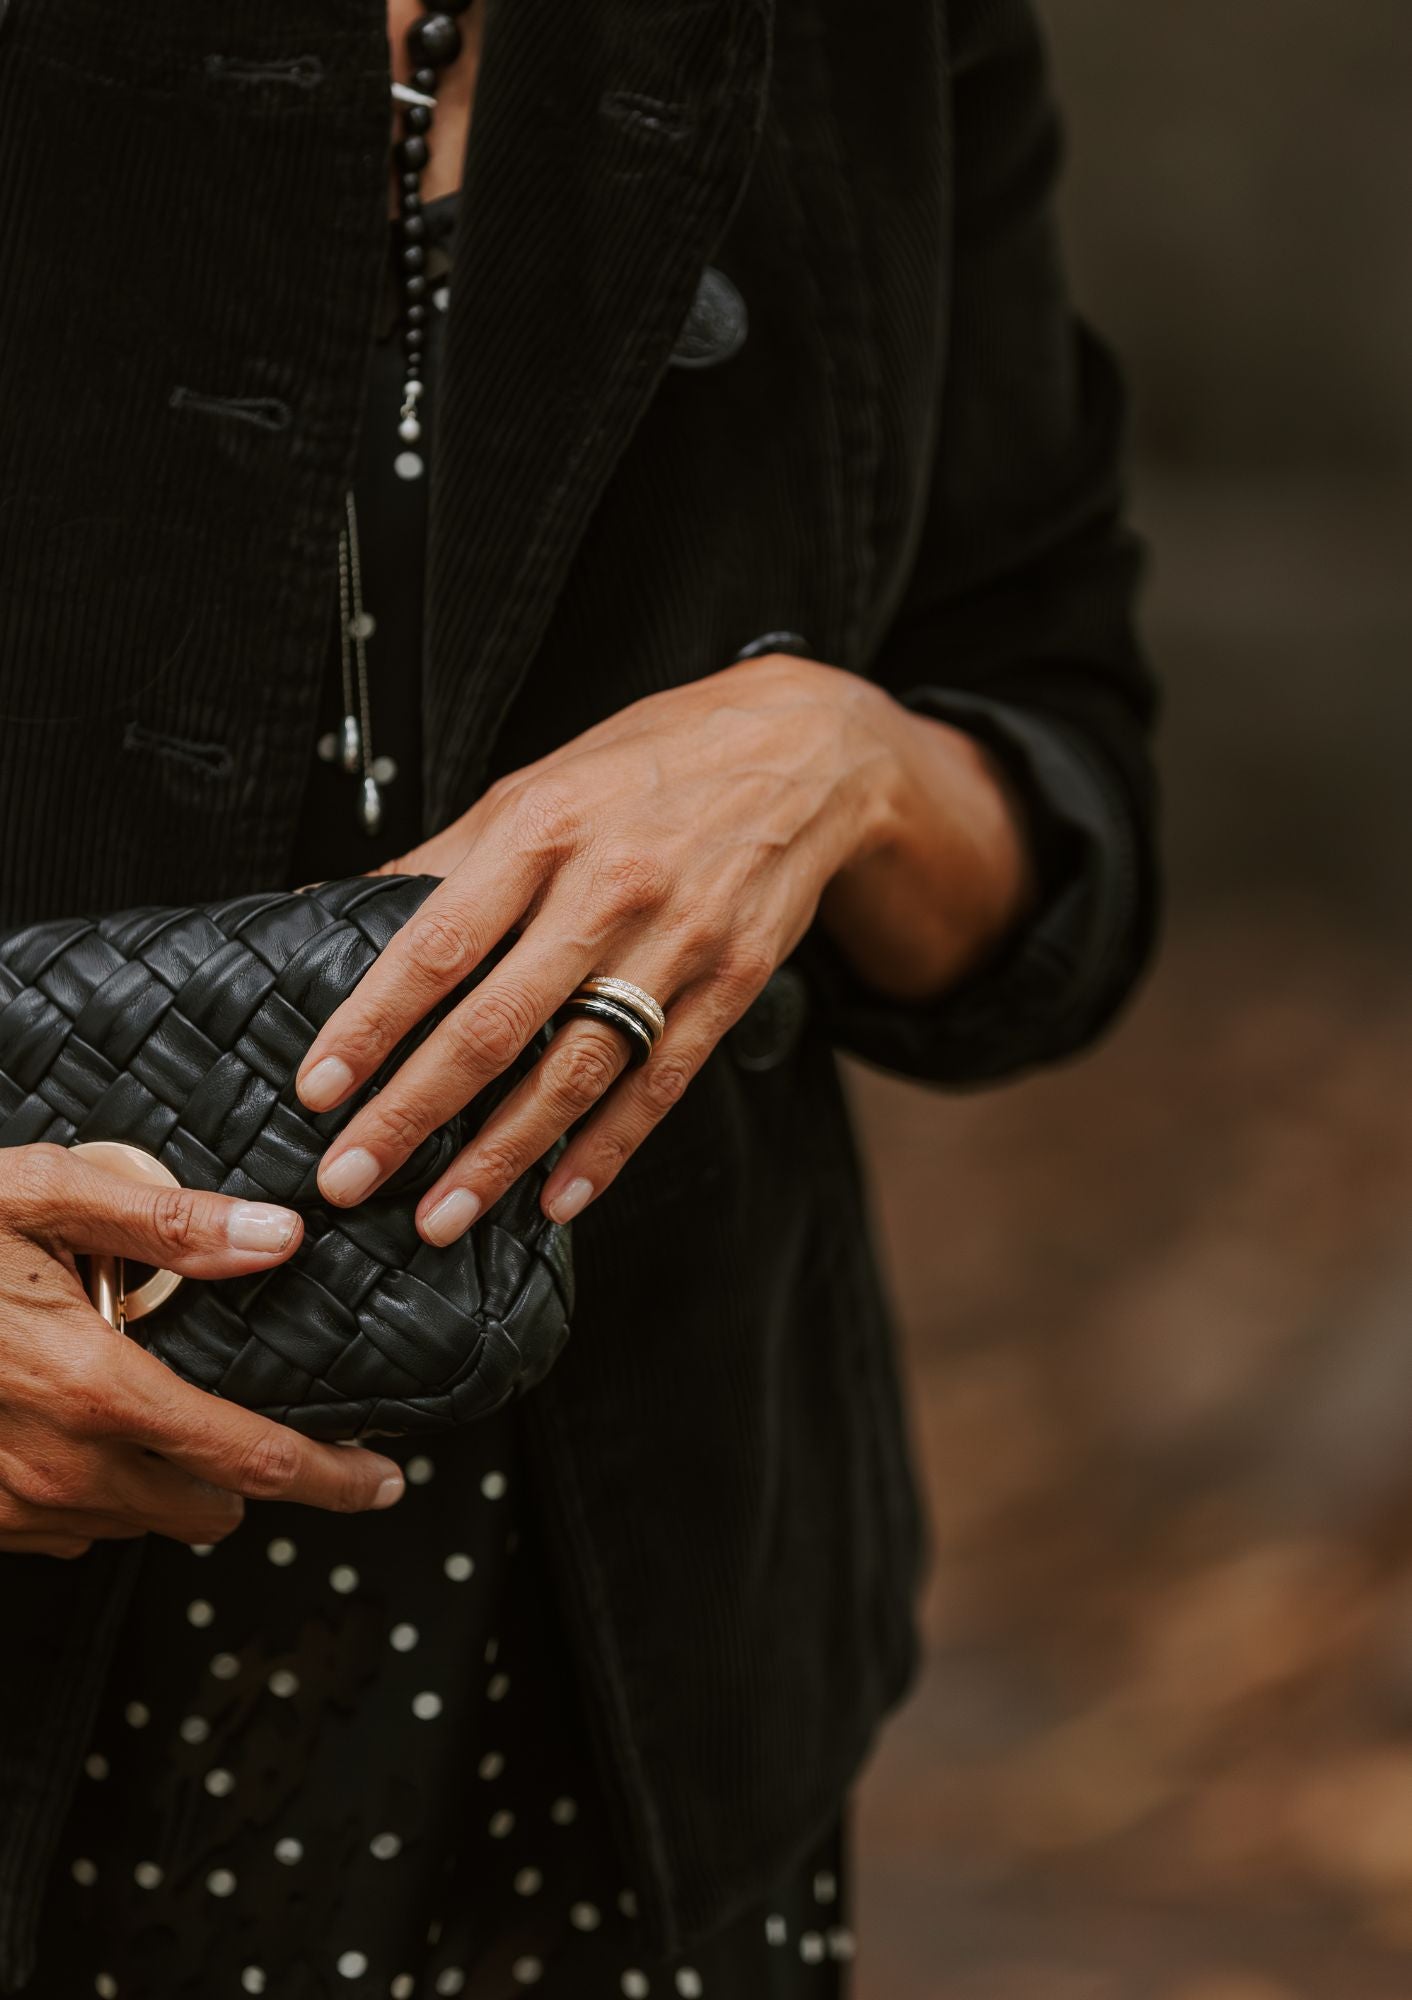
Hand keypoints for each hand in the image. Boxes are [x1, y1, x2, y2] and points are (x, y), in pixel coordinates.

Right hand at [0, 1145, 406, 1557]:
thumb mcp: (38, 1197)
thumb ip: (168, 1222)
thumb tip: (278, 1238)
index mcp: (95, 1389)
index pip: (252, 1463)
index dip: (333, 1479)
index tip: (384, 1480)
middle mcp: (60, 1469)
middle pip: (208, 1509)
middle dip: (246, 1471)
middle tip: (251, 1410)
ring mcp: (13, 1508)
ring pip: (141, 1523)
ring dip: (165, 1475)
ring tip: (139, 1389)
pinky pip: (73, 1528)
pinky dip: (99, 1484)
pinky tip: (76, 1418)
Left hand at [297, 655, 906, 1236]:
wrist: (807, 749)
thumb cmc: (652, 765)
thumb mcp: (537, 784)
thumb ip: (446, 857)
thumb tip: (337, 908)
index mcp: (542, 830)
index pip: (436, 944)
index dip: (371, 1023)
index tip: (318, 1087)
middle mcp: (608, 889)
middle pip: (496, 1024)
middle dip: (413, 1112)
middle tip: (350, 1176)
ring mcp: (678, 943)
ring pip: (576, 1071)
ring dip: (501, 1156)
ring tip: (439, 1217)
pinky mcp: (732, 983)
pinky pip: (660, 1084)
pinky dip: (607, 1150)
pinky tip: (557, 1200)